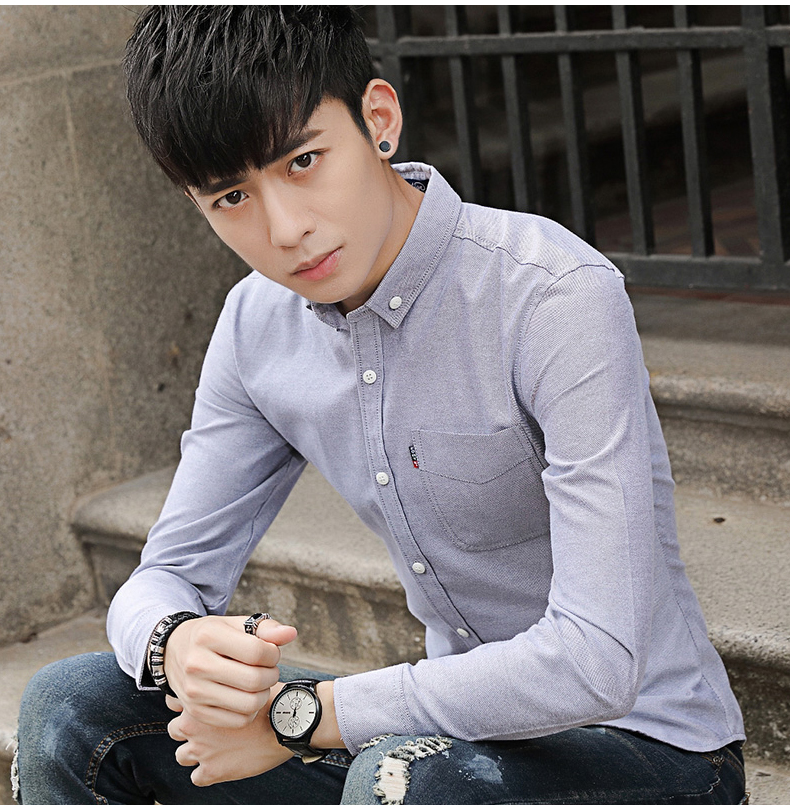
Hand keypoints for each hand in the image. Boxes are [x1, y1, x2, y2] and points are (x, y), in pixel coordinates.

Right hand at [163, 614, 296, 727]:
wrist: (174, 651)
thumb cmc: (213, 635)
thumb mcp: (235, 624)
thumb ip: (265, 628)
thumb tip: (291, 634)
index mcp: (208, 636)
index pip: (257, 652)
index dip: (274, 653)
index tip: (271, 652)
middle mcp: (197, 665)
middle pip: (254, 680)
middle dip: (271, 674)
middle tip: (268, 669)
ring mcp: (194, 692)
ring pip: (248, 703)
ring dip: (263, 694)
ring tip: (259, 683)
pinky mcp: (196, 712)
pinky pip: (238, 720)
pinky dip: (250, 710)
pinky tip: (247, 696)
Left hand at [167, 685, 292, 785]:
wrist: (284, 725)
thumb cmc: (268, 700)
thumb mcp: (244, 680)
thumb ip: (224, 681)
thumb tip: (219, 675)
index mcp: (199, 702)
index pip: (174, 704)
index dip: (186, 705)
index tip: (198, 706)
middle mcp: (194, 728)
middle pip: (175, 730)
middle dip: (187, 730)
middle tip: (206, 728)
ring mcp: (201, 751)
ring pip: (182, 756)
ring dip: (194, 752)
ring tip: (212, 747)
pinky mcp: (213, 772)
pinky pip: (197, 778)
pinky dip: (205, 773)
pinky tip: (220, 763)